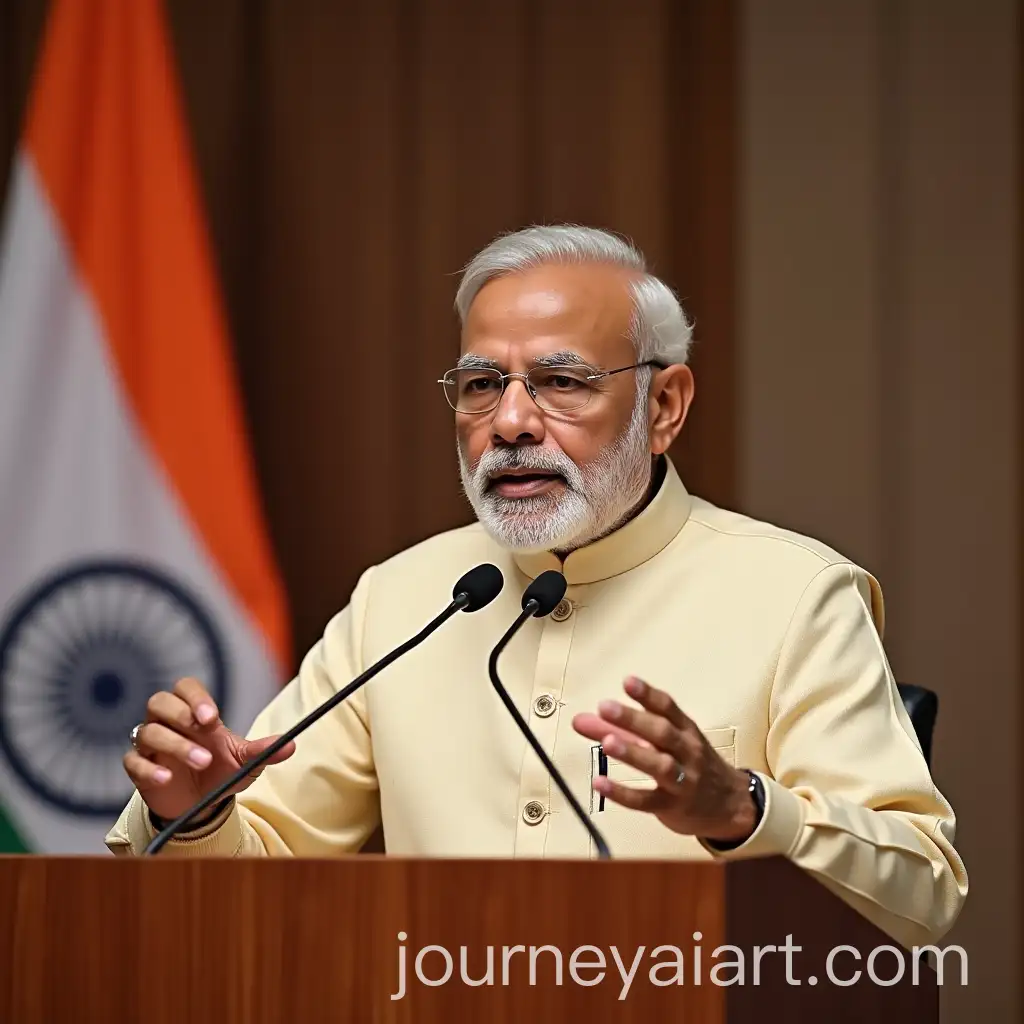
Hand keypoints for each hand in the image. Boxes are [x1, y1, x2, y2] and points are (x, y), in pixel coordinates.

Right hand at [123, 677, 294, 822]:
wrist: (202, 804)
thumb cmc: (221, 771)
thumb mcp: (245, 761)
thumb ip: (264, 751)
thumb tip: (291, 745)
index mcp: (194, 713)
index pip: (185, 688)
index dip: (196, 698)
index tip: (212, 717)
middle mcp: (168, 723)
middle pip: (159, 702)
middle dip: (181, 714)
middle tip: (203, 729)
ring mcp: (151, 745)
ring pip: (147, 731)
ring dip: (175, 745)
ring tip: (201, 761)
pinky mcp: (139, 769)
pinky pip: (132, 762)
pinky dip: (147, 769)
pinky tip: (166, 778)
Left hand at [571, 677, 757, 842]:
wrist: (731, 805)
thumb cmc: (691, 765)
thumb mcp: (664, 743)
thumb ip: (622, 730)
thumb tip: (580, 720)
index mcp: (686, 731)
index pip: (668, 708)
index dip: (648, 694)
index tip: (627, 681)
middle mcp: (687, 752)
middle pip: (663, 733)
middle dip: (634, 719)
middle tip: (605, 707)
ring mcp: (683, 781)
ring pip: (660, 765)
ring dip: (633, 753)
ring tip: (607, 742)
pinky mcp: (673, 807)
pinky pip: (647, 801)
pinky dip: (623, 793)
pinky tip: (601, 783)